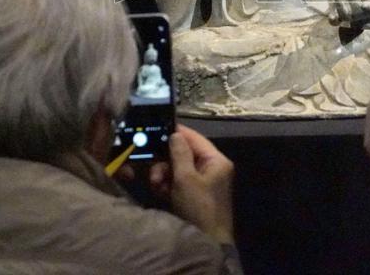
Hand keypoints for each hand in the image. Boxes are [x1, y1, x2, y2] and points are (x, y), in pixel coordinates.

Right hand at [149, 125, 234, 244]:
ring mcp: (202, 182)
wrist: (206, 240)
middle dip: (166, 161)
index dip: (177, 133)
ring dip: (164, 174)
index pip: (195, 138)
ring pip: (177, 169)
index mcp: (216, 161)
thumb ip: (179, 154)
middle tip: (153, 169)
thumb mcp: (186, 178)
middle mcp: (211, 168)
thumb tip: (175, 134)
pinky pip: (177, 183)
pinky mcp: (193, 195)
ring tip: (156, 184)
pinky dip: (167, 185)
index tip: (158, 129)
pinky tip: (159, 191)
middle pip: (184, 154)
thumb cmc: (199, 207)